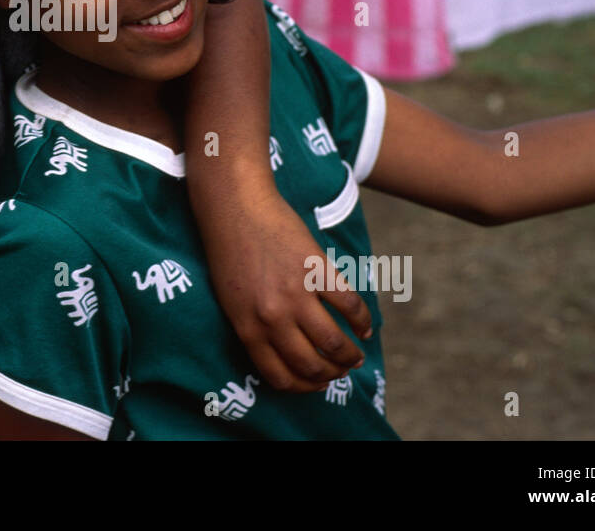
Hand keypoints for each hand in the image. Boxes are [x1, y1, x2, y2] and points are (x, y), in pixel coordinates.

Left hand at [198, 180, 372, 391]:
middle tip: (341, 370)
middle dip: (331, 375)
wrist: (234, 207)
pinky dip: (364, 321)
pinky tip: (366, 327)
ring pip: (334, 343)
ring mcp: (296, 295)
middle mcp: (271, 318)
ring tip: (356, 355)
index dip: (304, 387)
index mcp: (246, 329)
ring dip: (350, 356)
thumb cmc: (229, 252)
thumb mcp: (231, 300)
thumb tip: (288, 352)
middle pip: (312, 365)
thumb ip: (256, 327)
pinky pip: (349, 306)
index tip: (317, 383)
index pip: (280, 377)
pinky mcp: (316, 271)